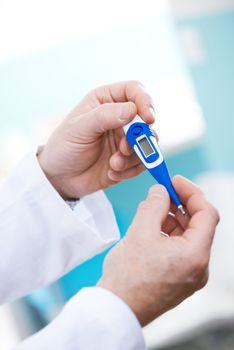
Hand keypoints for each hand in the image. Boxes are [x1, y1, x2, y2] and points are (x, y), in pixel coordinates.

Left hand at [38, 81, 154, 198]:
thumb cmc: (64, 147)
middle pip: (146, 120)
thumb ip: (103, 116)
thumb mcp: (78, 128)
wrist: (60, 178)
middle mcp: (119, 118)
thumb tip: (132, 110)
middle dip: (139, 138)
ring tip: (113, 165)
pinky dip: (130, 171)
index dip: (145, 102)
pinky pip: (142, 163)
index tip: (148, 119)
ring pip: (147, 144)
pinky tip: (111, 173)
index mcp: (106, 101)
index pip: (135, 91)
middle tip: (124, 150)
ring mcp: (125, 139)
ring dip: (133, 157)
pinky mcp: (128, 160)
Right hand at [98, 176, 219, 325]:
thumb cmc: (127, 277)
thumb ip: (154, 205)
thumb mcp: (140, 231)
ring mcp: (190, 275)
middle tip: (161, 192)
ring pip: (188, 236)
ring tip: (151, 210)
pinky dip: (168, 234)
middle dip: (180, 205)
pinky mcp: (179, 278)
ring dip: (172, 219)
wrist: (116, 309)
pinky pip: (180, 249)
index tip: (175, 181)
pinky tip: (151, 227)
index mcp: (196, 255)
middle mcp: (199, 267)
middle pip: (198, 225)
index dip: (192, 192)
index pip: (207, 213)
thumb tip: (161, 191)